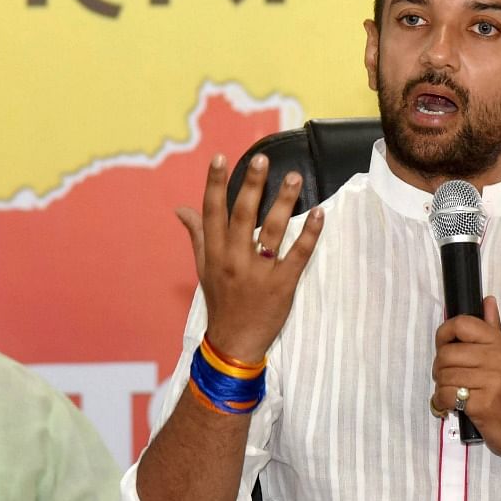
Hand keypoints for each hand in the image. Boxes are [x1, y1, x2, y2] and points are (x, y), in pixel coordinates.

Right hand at [176, 153, 323, 362]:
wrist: (234, 342)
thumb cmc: (220, 301)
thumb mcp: (203, 269)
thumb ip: (197, 235)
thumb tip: (181, 208)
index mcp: (214, 254)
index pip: (212, 213)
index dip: (215, 184)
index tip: (220, 158)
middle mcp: (234, 260)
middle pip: (243, 216)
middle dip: (252, 185)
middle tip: (262, 159)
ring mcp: (259, 273)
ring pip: (273, 231)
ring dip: (284, 202)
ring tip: (294, 178)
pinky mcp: (283, 285)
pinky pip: (298, 255)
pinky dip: (309, 234)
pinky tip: (318, 213)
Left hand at [430, 296, 500, 480]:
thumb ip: (492, 328)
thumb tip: (487, 299)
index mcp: (499, 344)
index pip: (462, 324)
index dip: (445, 334)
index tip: (445, 347)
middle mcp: (496, 359)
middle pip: (446, 353)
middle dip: (439, 368)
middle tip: (450, 378)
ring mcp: (491, 382)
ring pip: (443, 375)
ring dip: (442, 387)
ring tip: (454, 393)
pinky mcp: (482, 404)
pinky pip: (447, 395)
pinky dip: (442, 402)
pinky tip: (451, 405)